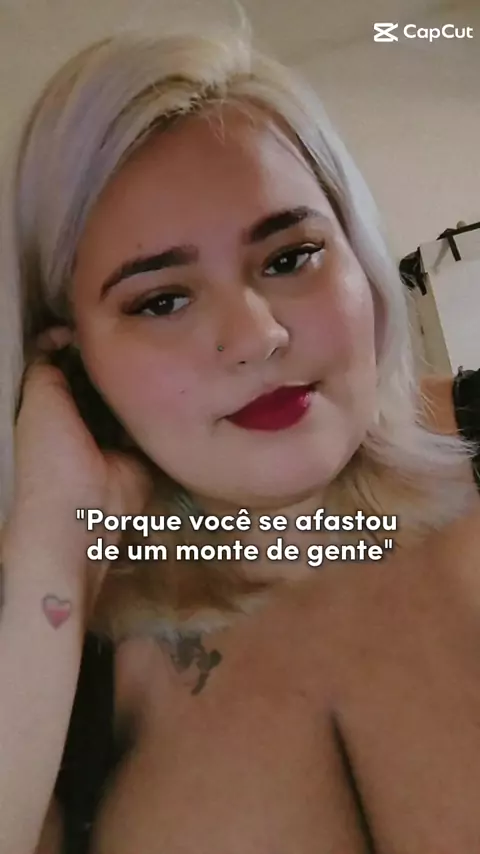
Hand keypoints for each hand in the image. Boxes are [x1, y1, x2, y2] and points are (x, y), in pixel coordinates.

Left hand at [10, 327, 151, 564]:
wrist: (87, 508)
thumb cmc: (52, 455)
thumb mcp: (37, 401)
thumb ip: (44, 366)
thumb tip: (60, 336)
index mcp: (51, 406)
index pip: (65, 363)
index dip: (76, 340)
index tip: (96, 321)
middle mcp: (82, 415)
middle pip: (98, 375)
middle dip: (111, 355)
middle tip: (135, 327)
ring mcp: (113, 429)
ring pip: (125, 391)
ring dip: (136, 374)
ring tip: (156, 344)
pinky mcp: (141, 443)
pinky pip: (150, 413)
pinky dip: (158, 398)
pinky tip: (170, 374)